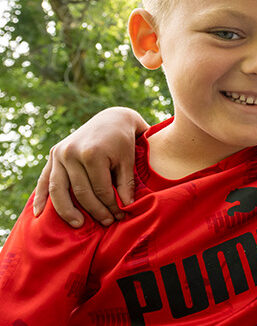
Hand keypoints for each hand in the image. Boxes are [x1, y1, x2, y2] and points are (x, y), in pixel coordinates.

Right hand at [33, 107, 147, 226]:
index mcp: (92, 153)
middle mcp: (71, 153)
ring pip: (59, 190)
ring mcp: (59, 154)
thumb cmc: (123, 141)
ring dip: (67, 211)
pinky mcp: (53, 154)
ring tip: (78, 224)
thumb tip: (125, 208)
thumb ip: (126, 184)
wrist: (112, 119)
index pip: (100, 189)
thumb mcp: (128, 161)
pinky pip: (45, 180)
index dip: (111, 205)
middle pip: (80, 192)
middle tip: (107, 222)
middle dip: (95, 210)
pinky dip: (41, 197)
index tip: (119, 216)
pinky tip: (40, 214)